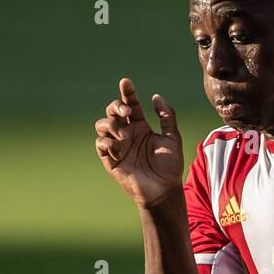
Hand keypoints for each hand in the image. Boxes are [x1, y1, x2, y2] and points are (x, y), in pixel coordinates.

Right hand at [95, 78, 183, 207]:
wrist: (164, 190)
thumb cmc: (170, 167)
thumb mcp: (173, 138)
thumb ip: (167, 116)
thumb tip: (155, 97)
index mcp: (140, 127)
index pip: (130, 104)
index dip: (127, 92)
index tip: (126, 82)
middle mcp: (127, 133)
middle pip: (113, 111)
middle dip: (117, 107)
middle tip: (129, 114)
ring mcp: (118, 146)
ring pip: (102, 124)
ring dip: (111, 124)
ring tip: (125, 135)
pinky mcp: (110, 160)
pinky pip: (101, 144)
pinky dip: (107, 141)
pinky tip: (119, 147)